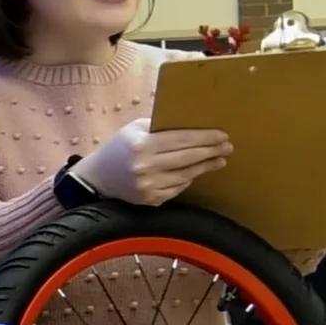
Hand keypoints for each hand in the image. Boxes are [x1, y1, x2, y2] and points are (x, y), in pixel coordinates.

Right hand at [70, 117, 231, 206]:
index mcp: (141, 145)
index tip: (222, 135)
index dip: (204, 138)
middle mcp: (145, 167)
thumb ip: (159, 127)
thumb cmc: (118, 148)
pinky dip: (188, 180)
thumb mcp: (134, 129)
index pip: (181, 140)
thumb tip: (192, 124)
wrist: (97, 178)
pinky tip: (196, 172)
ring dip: (205, 166)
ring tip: (219, 159)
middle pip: (188, 158)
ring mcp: (148, 186)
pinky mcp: (151, 200)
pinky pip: (177, 188)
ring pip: (186, 175)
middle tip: (228, 147)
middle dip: (211, 151)